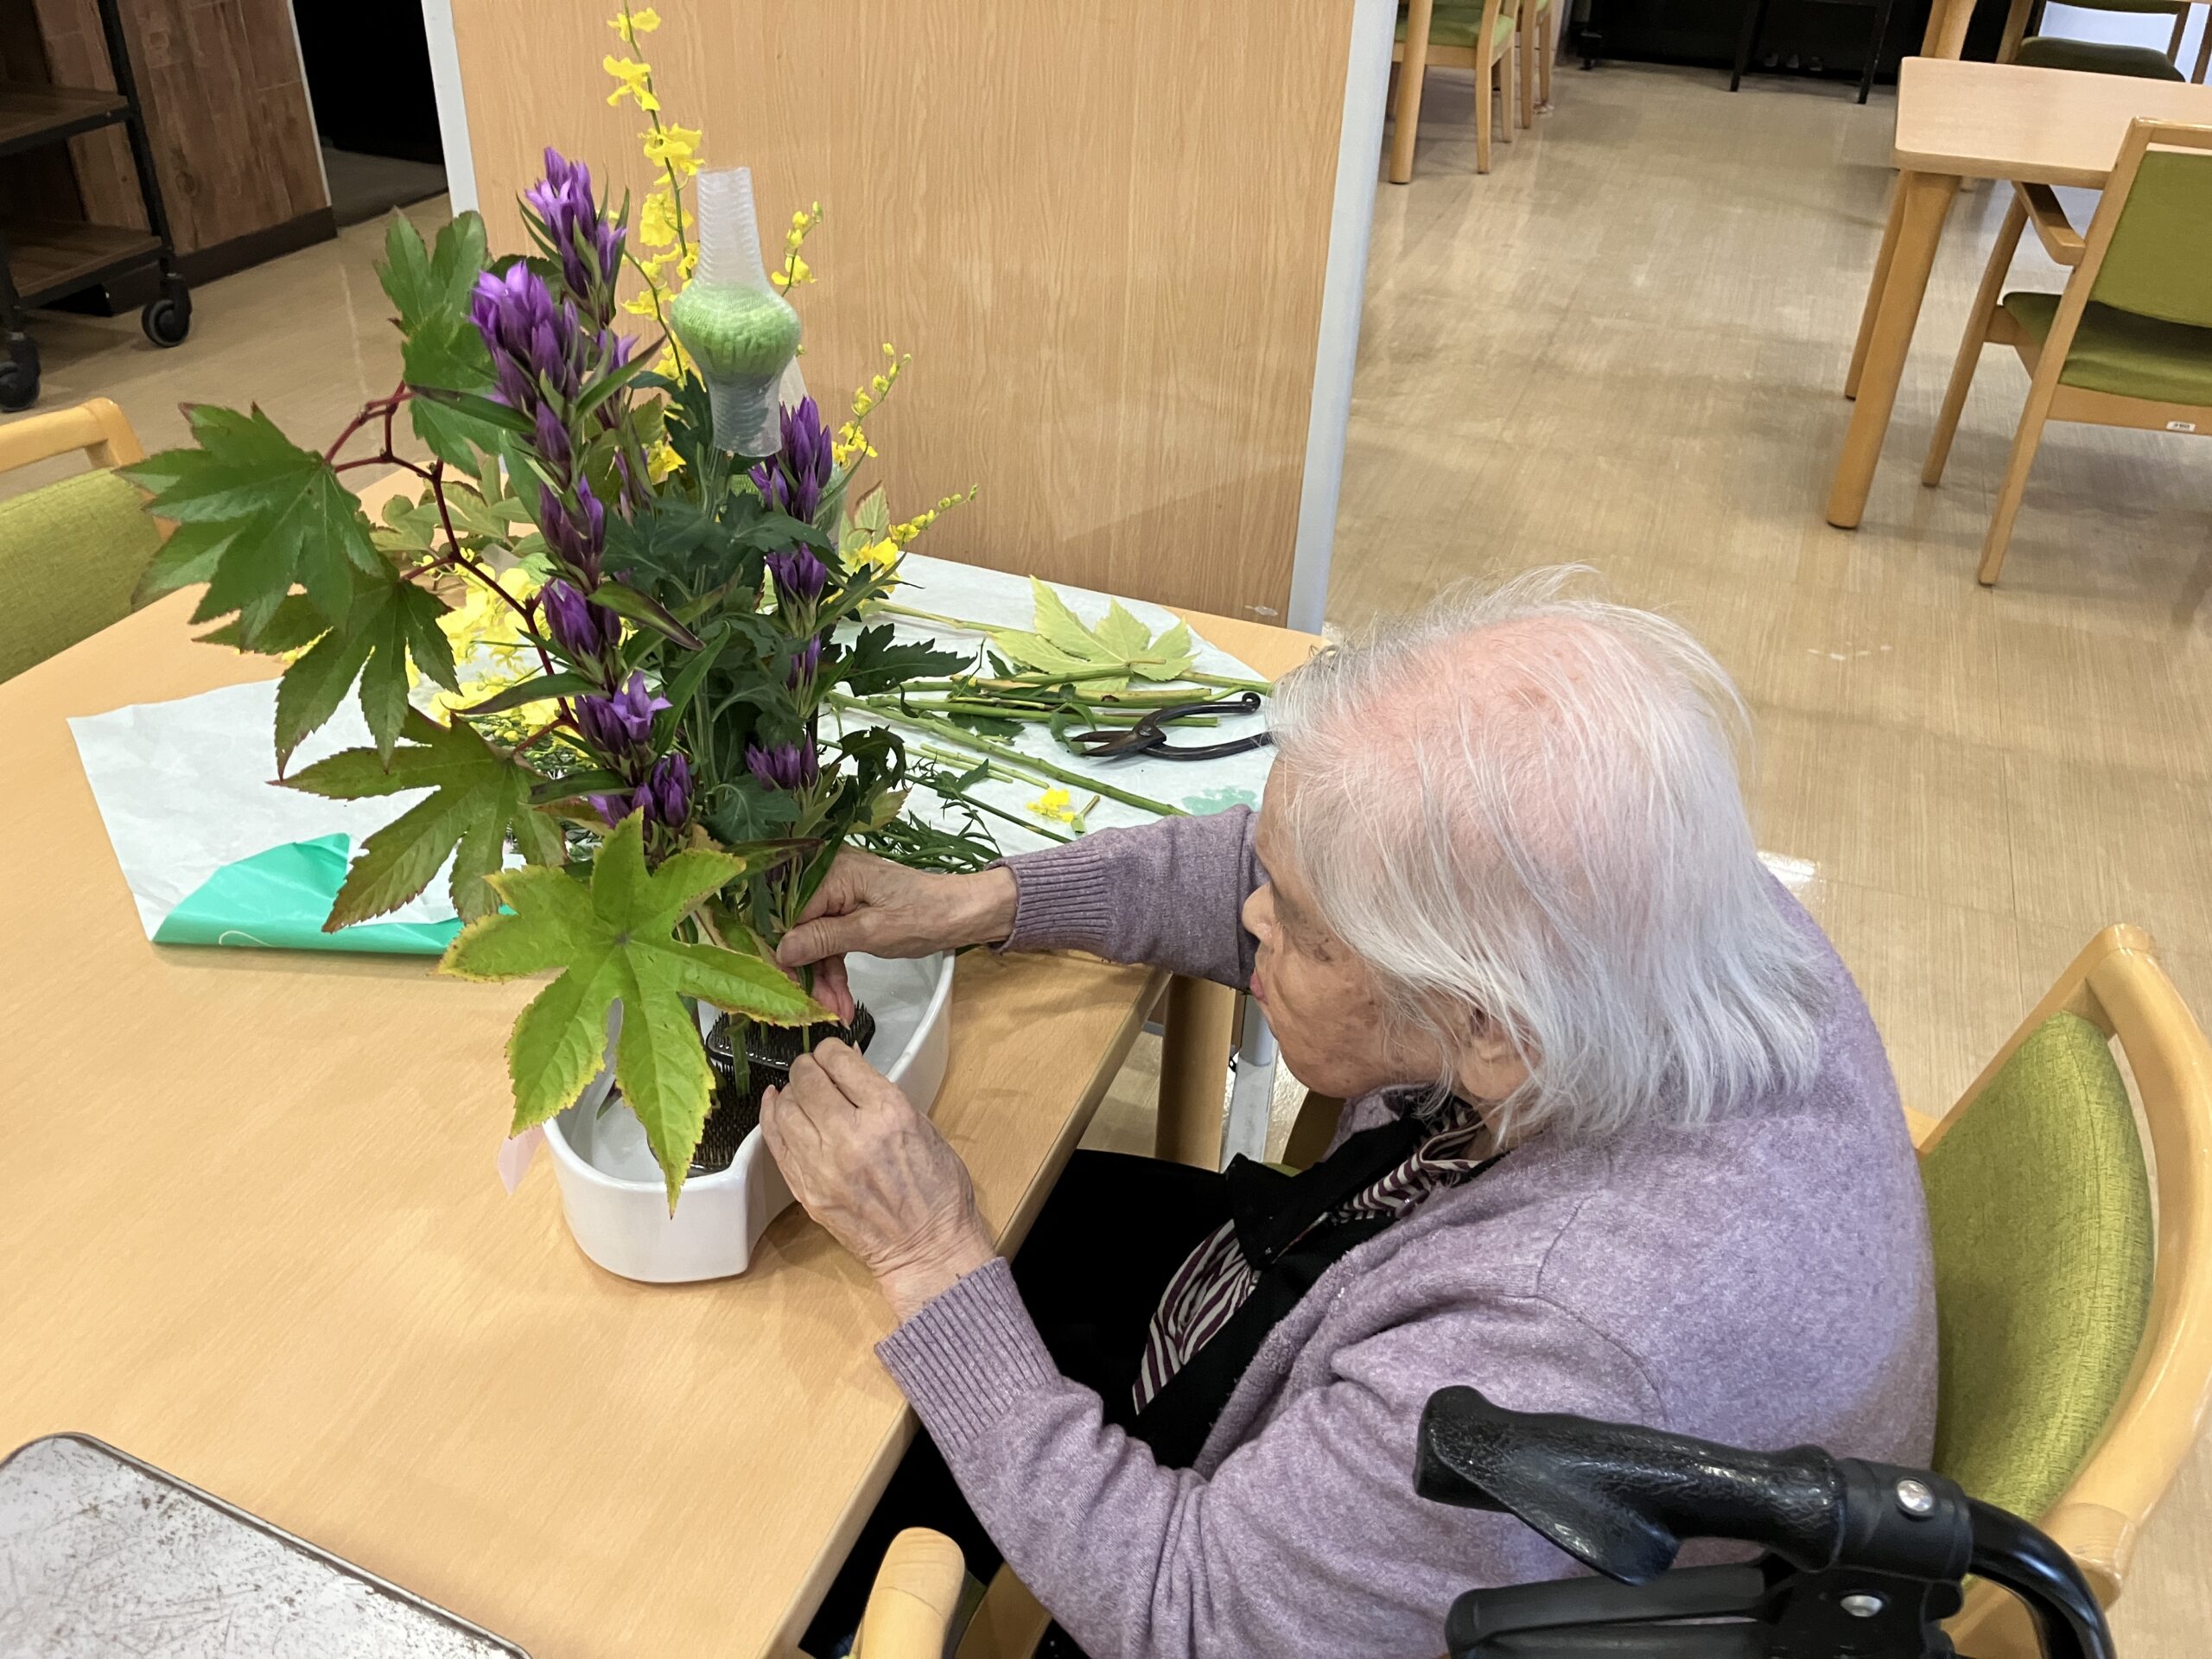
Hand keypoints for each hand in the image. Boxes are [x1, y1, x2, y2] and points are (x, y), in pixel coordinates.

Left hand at [761, 1038, 996, 1321]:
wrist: (928, 1248)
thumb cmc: (939, 1190)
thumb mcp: (925, 1128)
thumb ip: (885, 1098)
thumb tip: (852, 1073)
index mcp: (888, 1114)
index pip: (841, 1062)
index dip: (832, 1049)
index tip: (832, 1051)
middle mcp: (850, 1136)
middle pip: (808, 1081)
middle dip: (808, 1066)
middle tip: (813, 1067)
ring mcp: (823, 1166)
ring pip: (786, 1108)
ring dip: (790, 1090)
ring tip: (798, 1087)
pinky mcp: (807, 1191)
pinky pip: (776, 1143)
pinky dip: (772, 1117)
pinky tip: (776, 1105)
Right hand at [776, 851, 1017, 1024]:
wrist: (963, 912)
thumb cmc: (926, 915)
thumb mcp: (872, 932)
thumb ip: (824, 939)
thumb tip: (783, 949)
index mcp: (831, 872)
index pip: (789, 914)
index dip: (786, 953)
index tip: (789, 987)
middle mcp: (829, 876)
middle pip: (800, 929)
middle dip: (808, 971)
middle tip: (819, 1006)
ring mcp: (839, 893)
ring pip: (814, 940)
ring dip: (823, 977)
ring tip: (836, 1008)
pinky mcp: (849, 908)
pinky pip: (830, 940)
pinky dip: (835, 969)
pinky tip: (840, 996)